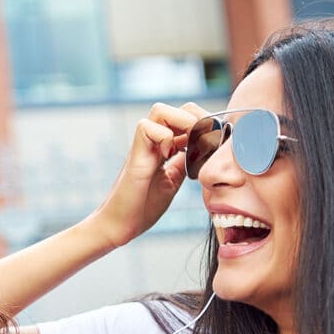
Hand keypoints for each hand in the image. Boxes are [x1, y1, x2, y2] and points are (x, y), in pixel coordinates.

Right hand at [86, 102, 207, 248]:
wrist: (120, 225)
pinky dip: (165, 137)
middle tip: (205, 141)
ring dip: (181, 123)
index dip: (203, 125)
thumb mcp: (173, 181)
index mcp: (162, 148)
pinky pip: (147, 128)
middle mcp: (151, 143)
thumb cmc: (142, 208)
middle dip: (196, 119)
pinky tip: (168, 156)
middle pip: (174, 108)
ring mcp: (142, 147)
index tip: (214, 143)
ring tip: (189, 145)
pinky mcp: (134, 156)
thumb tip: (202, 152)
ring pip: (160, 110)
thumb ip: (183, 164)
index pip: (185, 119)